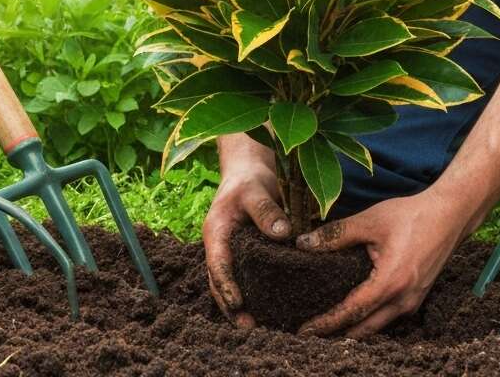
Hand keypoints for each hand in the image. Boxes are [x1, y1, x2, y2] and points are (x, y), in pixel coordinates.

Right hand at [202, 158, 290, 327]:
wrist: (248, 172)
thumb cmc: (249, 180)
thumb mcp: (256, 190)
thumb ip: (266, 211)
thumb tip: (284, 235)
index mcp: (216, 233)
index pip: (217, 264)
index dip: (226, 286)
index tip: (237, 305)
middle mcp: (221, 248)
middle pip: (219, 283)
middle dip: (230, 307)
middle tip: (248, 328)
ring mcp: (231, 254)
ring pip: (230, 285)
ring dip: (239, 307)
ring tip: (256, 327)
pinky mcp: (246, 256)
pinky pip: (246, 279)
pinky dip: (253, 296)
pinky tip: (268, 309)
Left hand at [295, 189, 474, 337]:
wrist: (450, 213)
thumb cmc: (411, 215)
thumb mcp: (369, 221)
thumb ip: (335, 235)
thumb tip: (304, 244)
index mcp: (390, 282)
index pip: (351, 312)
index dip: (326, 323)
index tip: (305, 331)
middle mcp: (403, 299)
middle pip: (365, 329)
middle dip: (337, 334)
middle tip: (311, 334)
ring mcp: (413, 301)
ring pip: (378, 326)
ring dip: (354, 330)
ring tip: (329, 327)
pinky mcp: (418, 296)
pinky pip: (390, 317)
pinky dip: (370, 320)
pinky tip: (356, 313)